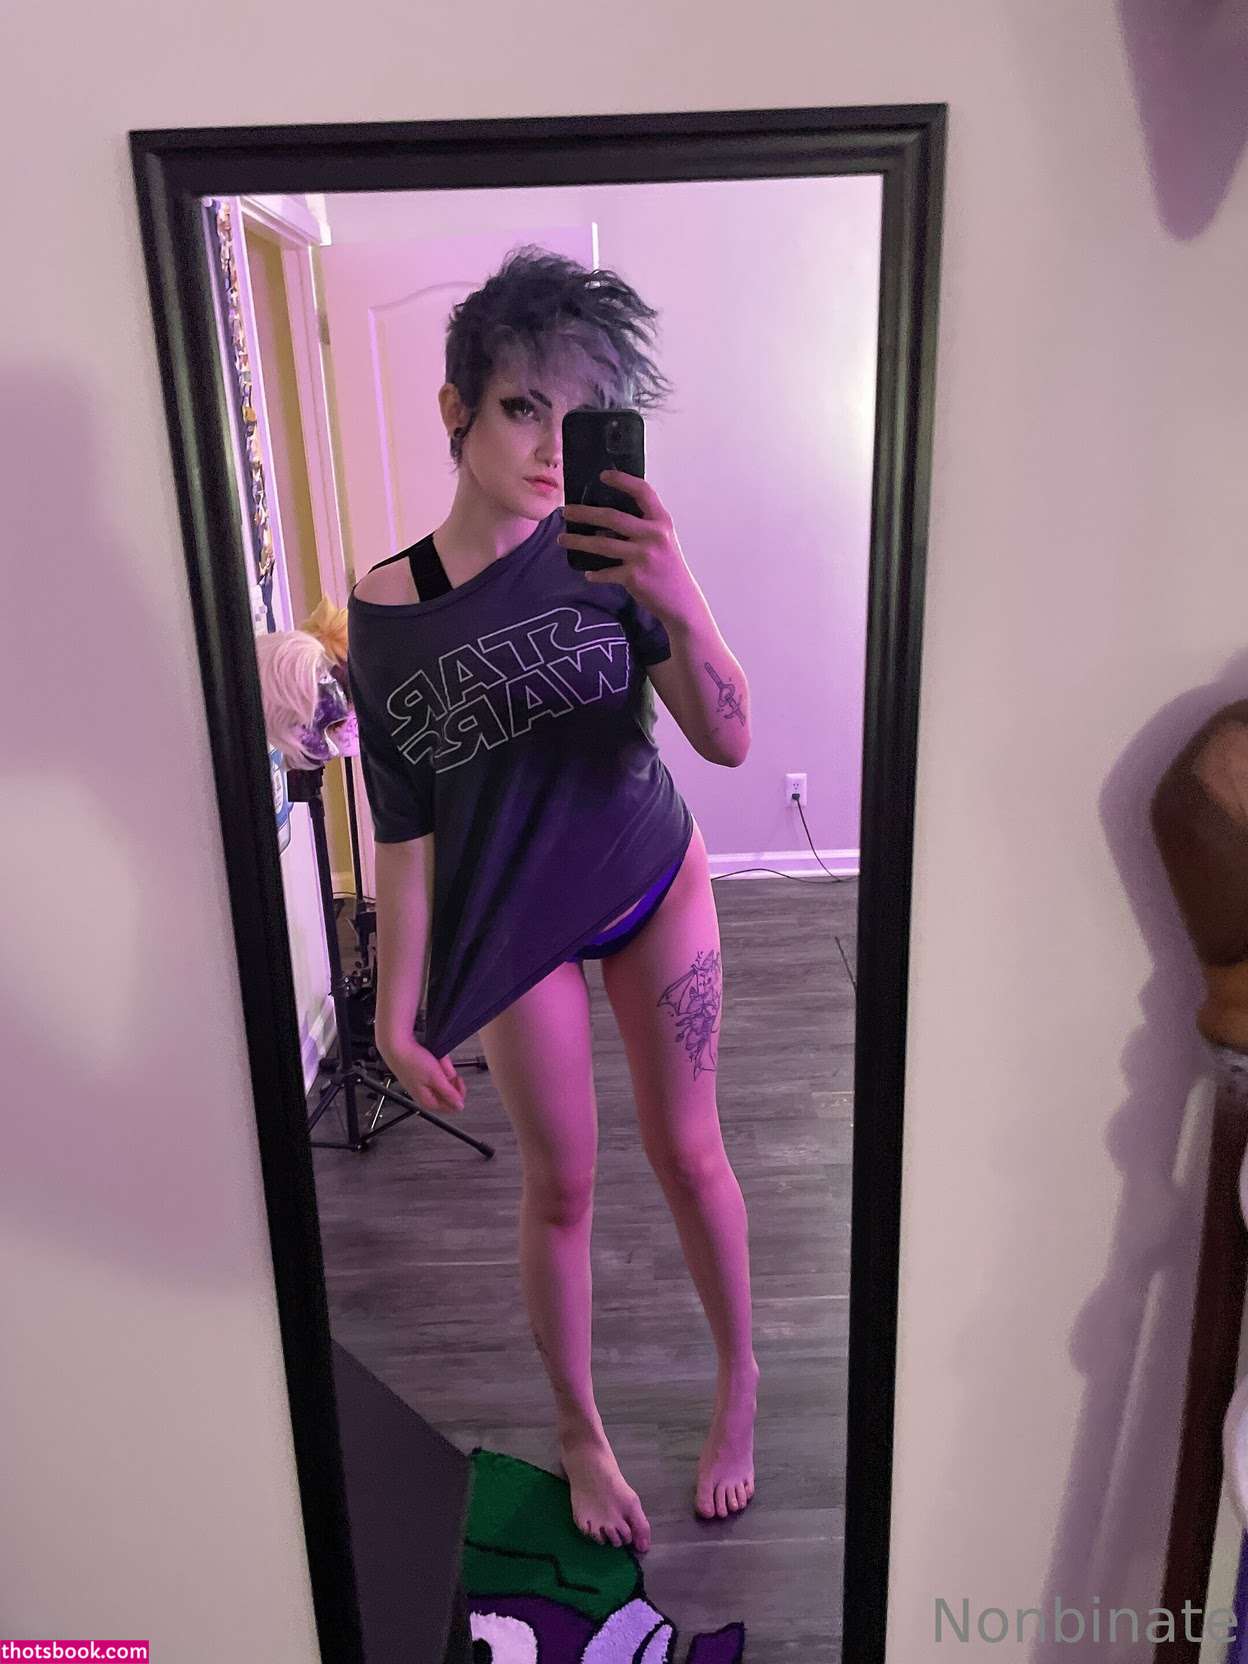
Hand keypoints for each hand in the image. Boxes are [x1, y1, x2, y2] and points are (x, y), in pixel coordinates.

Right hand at [376, 1033, 465, 1114]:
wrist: (397, 1047)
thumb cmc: (411, 1062)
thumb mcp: (436, 1077)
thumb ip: (449, 1093)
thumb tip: (460, 1106)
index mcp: (428, 1101)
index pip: (452, 1106)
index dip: (459, 1093)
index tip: (459, 1081)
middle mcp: (426, 1096)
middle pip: (449, 1091)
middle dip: (450, 1077)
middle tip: (444, 1068)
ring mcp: (425, 1085)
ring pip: (444, 1079)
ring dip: (444, 1068)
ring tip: (437, 1061)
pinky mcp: (423, 1076)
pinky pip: (438, 1072)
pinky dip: (439, 1064)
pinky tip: (434, 1059)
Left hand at [556, 471, 697, 622]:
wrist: (681, 601)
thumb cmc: (668, 567)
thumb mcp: (661, 541)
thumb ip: (641, 528)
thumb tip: (603, 523)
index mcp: (662, 521)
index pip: (643, 492)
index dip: (623, 480)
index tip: (603, 475)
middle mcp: (653, 535)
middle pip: (613, 517)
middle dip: (585, 513)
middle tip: (566, 512)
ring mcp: (643, 556)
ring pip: (602, 545)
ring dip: (578, 541)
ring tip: (562, 539)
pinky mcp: (634, 577)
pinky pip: (606, 572)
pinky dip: (595, 573)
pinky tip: (588, 573)